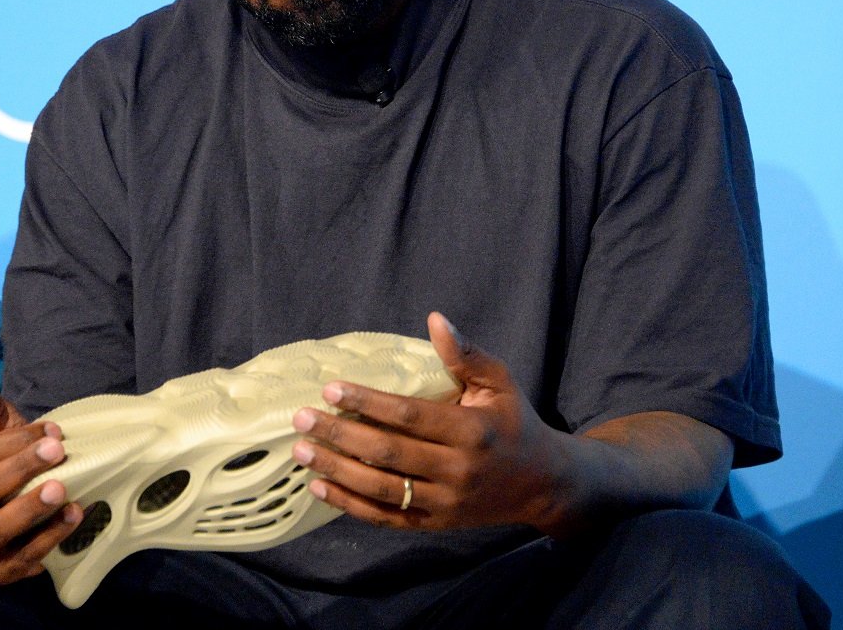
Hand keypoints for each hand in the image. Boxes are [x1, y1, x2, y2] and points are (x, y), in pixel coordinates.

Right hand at [0, 375, 82, 583]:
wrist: (25, 507)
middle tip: (57, 450)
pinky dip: (50, 537)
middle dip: (20, 469)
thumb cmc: (9, 462)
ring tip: (61, 487)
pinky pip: (24, 558)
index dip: (13, 442)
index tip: (51, 430)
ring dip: (30, 508)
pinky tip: (75, 513)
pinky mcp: (2, 573)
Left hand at [290, 312, 571, 532]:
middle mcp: (457, 471)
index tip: (330, 389)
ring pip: (381, 489)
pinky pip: (386, 518)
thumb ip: (466, 354)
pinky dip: (349, 505)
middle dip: (340, 434)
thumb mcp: (500, 382)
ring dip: (336, 471)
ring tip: (302, 451)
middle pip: (387, 454)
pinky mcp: (434, 524)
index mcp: (471, 431)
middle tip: (300, 418)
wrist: (541, 483)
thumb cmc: (514, 422)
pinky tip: (319, 488)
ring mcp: (444, 503)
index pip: (409, 416)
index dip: (368, 402)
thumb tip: (435, 319)